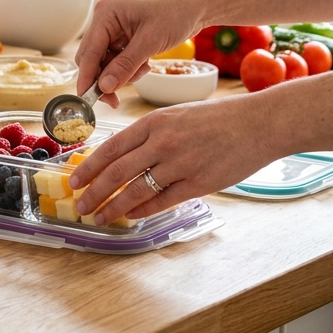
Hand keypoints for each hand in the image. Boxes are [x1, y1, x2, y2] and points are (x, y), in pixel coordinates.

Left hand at [67, 98, 279, 222]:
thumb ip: (149, 134)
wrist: (258, 123)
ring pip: (136, 189)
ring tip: (98, 217)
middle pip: (116, 172)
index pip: (110, 148)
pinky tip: (130, 216)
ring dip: (113, 206)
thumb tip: (120, 156)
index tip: (73, 180)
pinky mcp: (199, 183)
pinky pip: (163, 200)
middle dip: (93, 191)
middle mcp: (162, 143)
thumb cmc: (216, 119)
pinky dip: (142, 210)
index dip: (88, 166)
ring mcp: (180, 164)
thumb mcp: (175, 116)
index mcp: (153, 123)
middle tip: (79, 205)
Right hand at [74, 0, 204, 105]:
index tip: (87, 100)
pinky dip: (129, 69)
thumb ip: (125, 65)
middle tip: (116, 98)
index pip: (89, 52)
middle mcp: (105, 21)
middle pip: (92, 60)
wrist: (196, 4)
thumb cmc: (175, 12)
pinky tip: (145, 64)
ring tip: (144, 69)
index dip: (87, 78)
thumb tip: (104, 87)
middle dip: (106, 78)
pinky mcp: (123, 38)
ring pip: (105, 63)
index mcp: (105, 14)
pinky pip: (117, 61)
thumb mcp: (151, 41)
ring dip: (121, 74)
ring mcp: (113, 30)